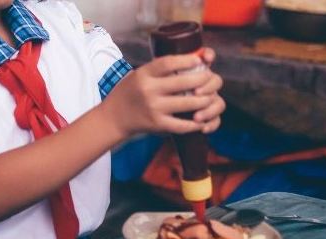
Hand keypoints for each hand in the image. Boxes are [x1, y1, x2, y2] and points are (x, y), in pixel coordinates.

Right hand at [100, 47, 223, 135]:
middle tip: (210, 77)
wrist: (114, 117)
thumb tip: (193, 59)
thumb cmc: (131, 91)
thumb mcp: (140, 74)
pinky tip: (202, 120)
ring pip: (188, 103)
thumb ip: (160, 69)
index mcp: (144, 74)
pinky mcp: (157, 124)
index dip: (187, 60)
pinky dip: (196, 123)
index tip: (200, 59)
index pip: (168, 63)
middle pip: (183, 82)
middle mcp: (148, 90)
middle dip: (203, 79)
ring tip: (210, 97)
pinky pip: (182, 125)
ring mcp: (154, 108)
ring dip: (204, 100)